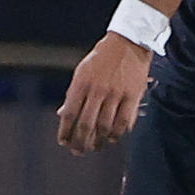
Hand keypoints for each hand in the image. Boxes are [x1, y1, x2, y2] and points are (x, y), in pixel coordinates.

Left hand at [56, 32, 151, 155]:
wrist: (127, 43)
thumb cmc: (101, 59)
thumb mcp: (82, 72)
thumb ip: (73, 94)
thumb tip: (62, 114)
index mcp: (81, 82)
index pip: (69, 112)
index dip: (65, 130)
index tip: (63, 141)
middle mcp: (97, 89)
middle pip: (86, 123)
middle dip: (79, 141)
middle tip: (77, 151)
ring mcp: (116, 93)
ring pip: (105, 126)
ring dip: (98, 141)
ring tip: (95, 147)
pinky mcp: (132, 96)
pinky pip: (124, 121)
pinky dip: (117, 133)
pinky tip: (112, 139)